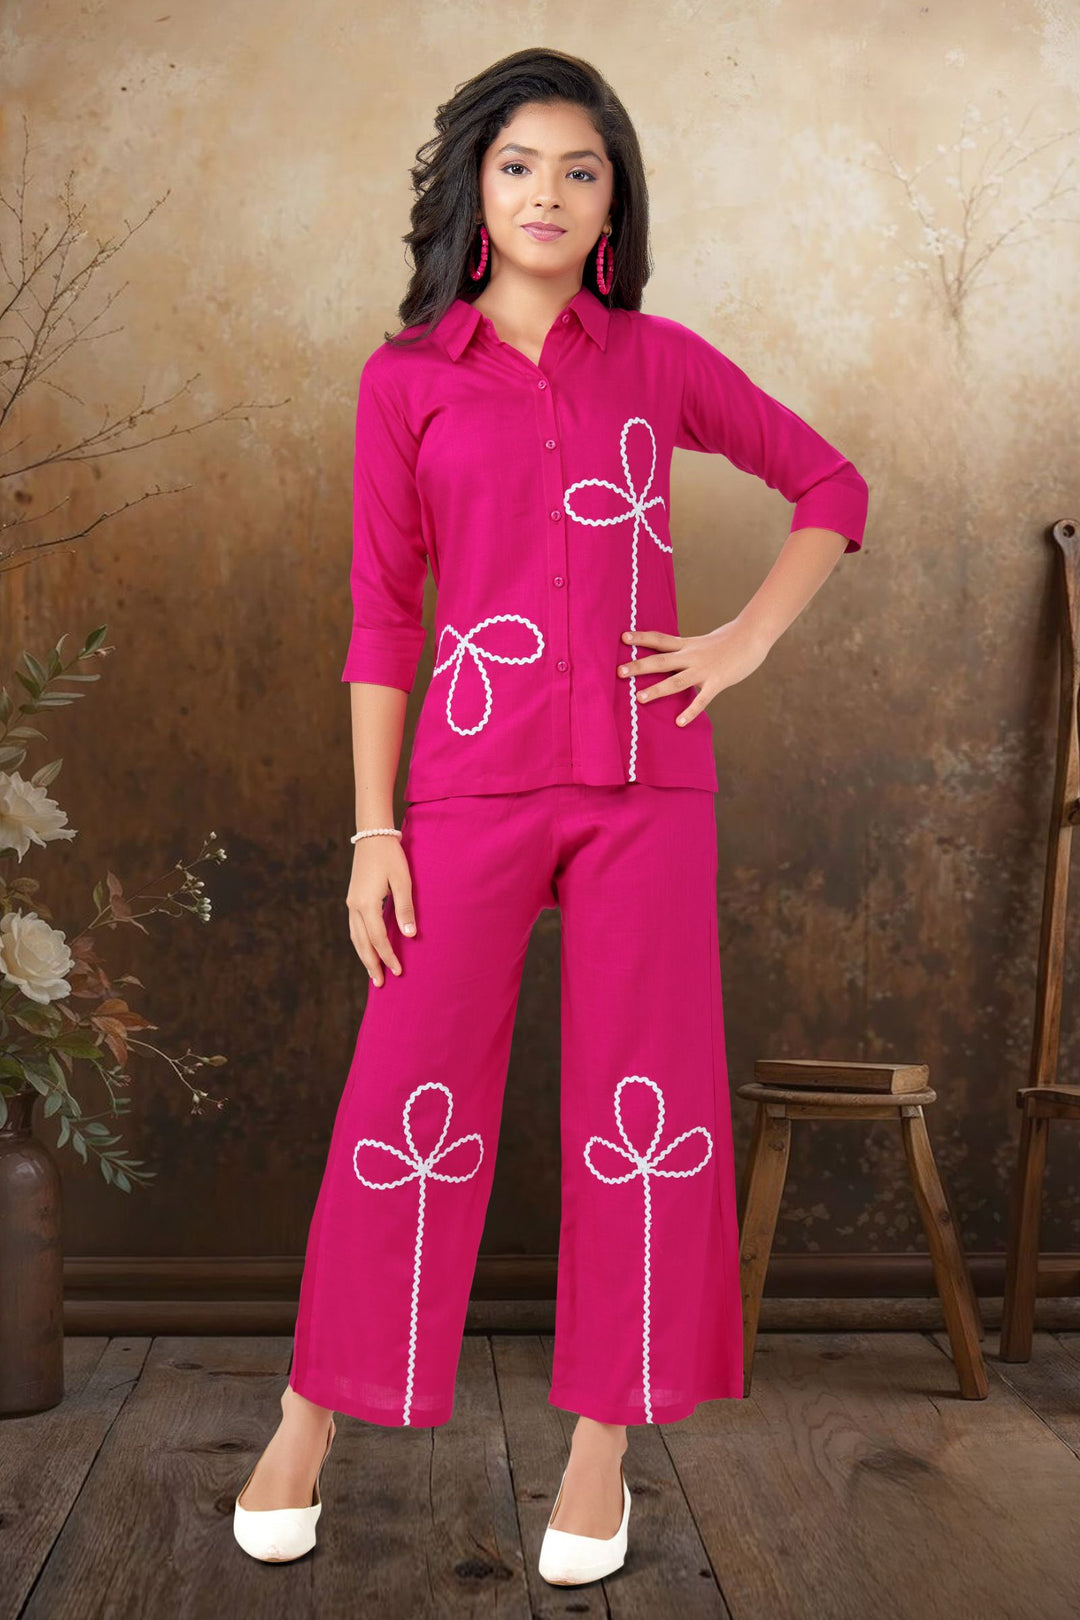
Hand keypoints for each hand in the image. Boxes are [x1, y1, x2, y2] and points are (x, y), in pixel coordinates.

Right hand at [346, 836, 416, 986]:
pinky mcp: (353, 899)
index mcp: (367, 904)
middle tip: (381, 983)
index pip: (378, 939)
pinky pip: (355, 928)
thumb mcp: (403, 881)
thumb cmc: (391, 857)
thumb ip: (405, 909)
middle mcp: (355, 907)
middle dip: (372, 964)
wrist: (373, 836)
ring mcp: (351, 903)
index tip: (398, 971)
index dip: (388, 956)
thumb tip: (409, 936)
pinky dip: (361, 942)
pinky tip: (368, 949)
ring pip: (355, 937)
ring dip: (364, 956)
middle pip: (362, 943)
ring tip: (373, 973)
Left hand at [616, 620, 772, 725]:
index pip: (660, 639)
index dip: (641, 638)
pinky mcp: (718, 681)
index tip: (623, 637)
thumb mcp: (703, 641)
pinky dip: (691, 711)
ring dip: (657, 689)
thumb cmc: (730, 639)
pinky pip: (702, 699)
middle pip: (661, 660)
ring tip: (639, 698)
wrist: (753, 635)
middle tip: (619, 672)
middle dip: (639, 666)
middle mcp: (692, 656)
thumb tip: (674, 656)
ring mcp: (704, 669)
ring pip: (676, 681)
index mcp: (687, 645)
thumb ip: (687, 650)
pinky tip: (679, 722)